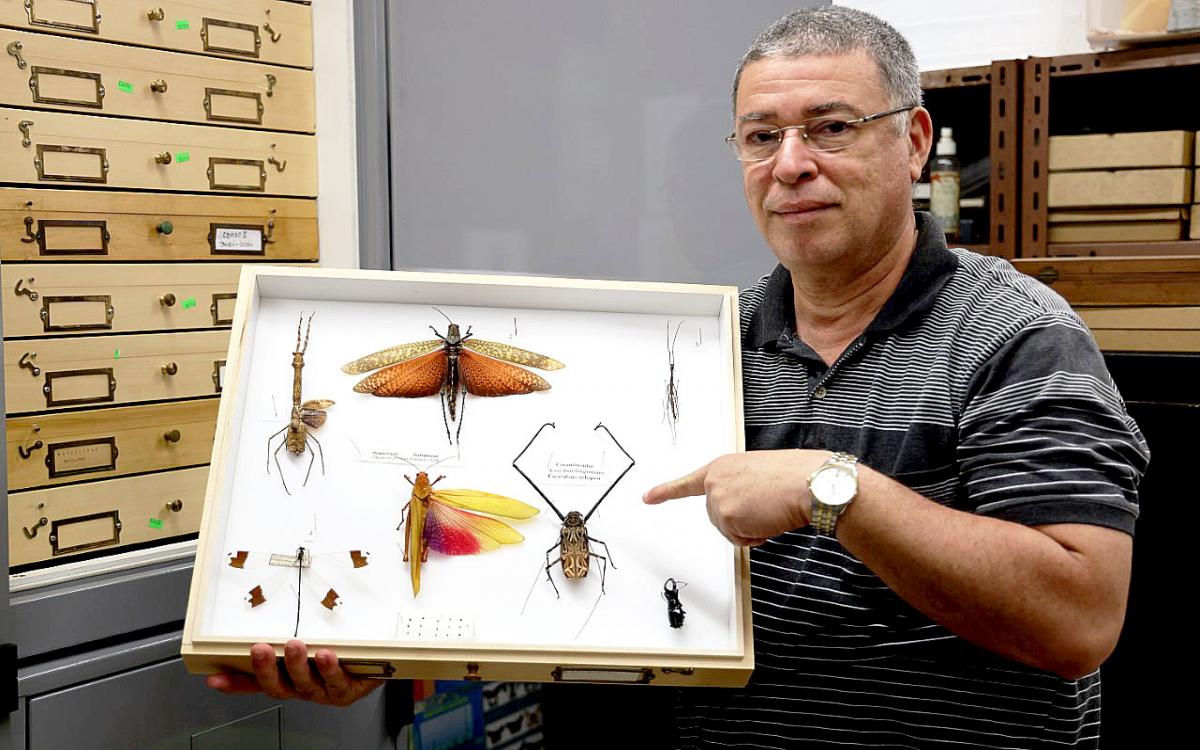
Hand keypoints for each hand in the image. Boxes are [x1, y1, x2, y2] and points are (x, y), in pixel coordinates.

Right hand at [205, 639, 382, 706]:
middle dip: (266, 668)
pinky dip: (330, 668)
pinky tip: (327, 655)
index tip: (215, 678)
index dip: (234, 682)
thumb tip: (267, 603)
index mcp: (287, 676)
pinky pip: (336, 681)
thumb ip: (289, 627)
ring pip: (305, 684)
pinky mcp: (345, 690)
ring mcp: (322, 690)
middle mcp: (301, 686)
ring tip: (296, 646)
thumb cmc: (340, 650)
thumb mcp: (310, 635)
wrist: (380, 662)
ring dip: (298, 665)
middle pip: (277, 685)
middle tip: (261, 650)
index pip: (255, 682)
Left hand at [644, 450, 829, 544]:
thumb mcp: (758, 475)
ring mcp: (717, 498)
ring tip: (770, 509)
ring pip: (727, 529)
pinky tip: (769, 519)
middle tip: (765, 507)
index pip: (688, 482)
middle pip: (716, 516)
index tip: (647, 498)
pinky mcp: (725, 515)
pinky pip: (738, 539)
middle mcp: (714, 480)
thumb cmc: (794, 477)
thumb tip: (742, 507)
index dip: (666, 491)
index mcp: (722, 466)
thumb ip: (739, 487)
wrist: (810, 482)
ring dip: (749, 528)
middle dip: (740, 520)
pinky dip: (755, 537)